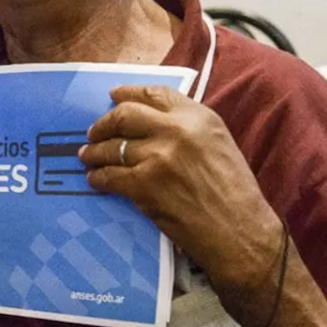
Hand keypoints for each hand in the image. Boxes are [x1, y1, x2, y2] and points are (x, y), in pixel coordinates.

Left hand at [79, 85, 280, 291]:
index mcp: (197, 116)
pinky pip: (110, 176)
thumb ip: (187, 126)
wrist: (240, 233)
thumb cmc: (234, 192)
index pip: (153, 94)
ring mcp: (157, 157)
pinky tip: (95, 180)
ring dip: (94, 152)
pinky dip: (98, 178)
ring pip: (112, 147)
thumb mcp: (218, 143)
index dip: (127, 93)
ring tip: (87, 156)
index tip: (113, 96)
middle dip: (104, 123)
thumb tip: (151, 119)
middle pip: (125, 115)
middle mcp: (176, 130)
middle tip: (93, 132)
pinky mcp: (144, 185)